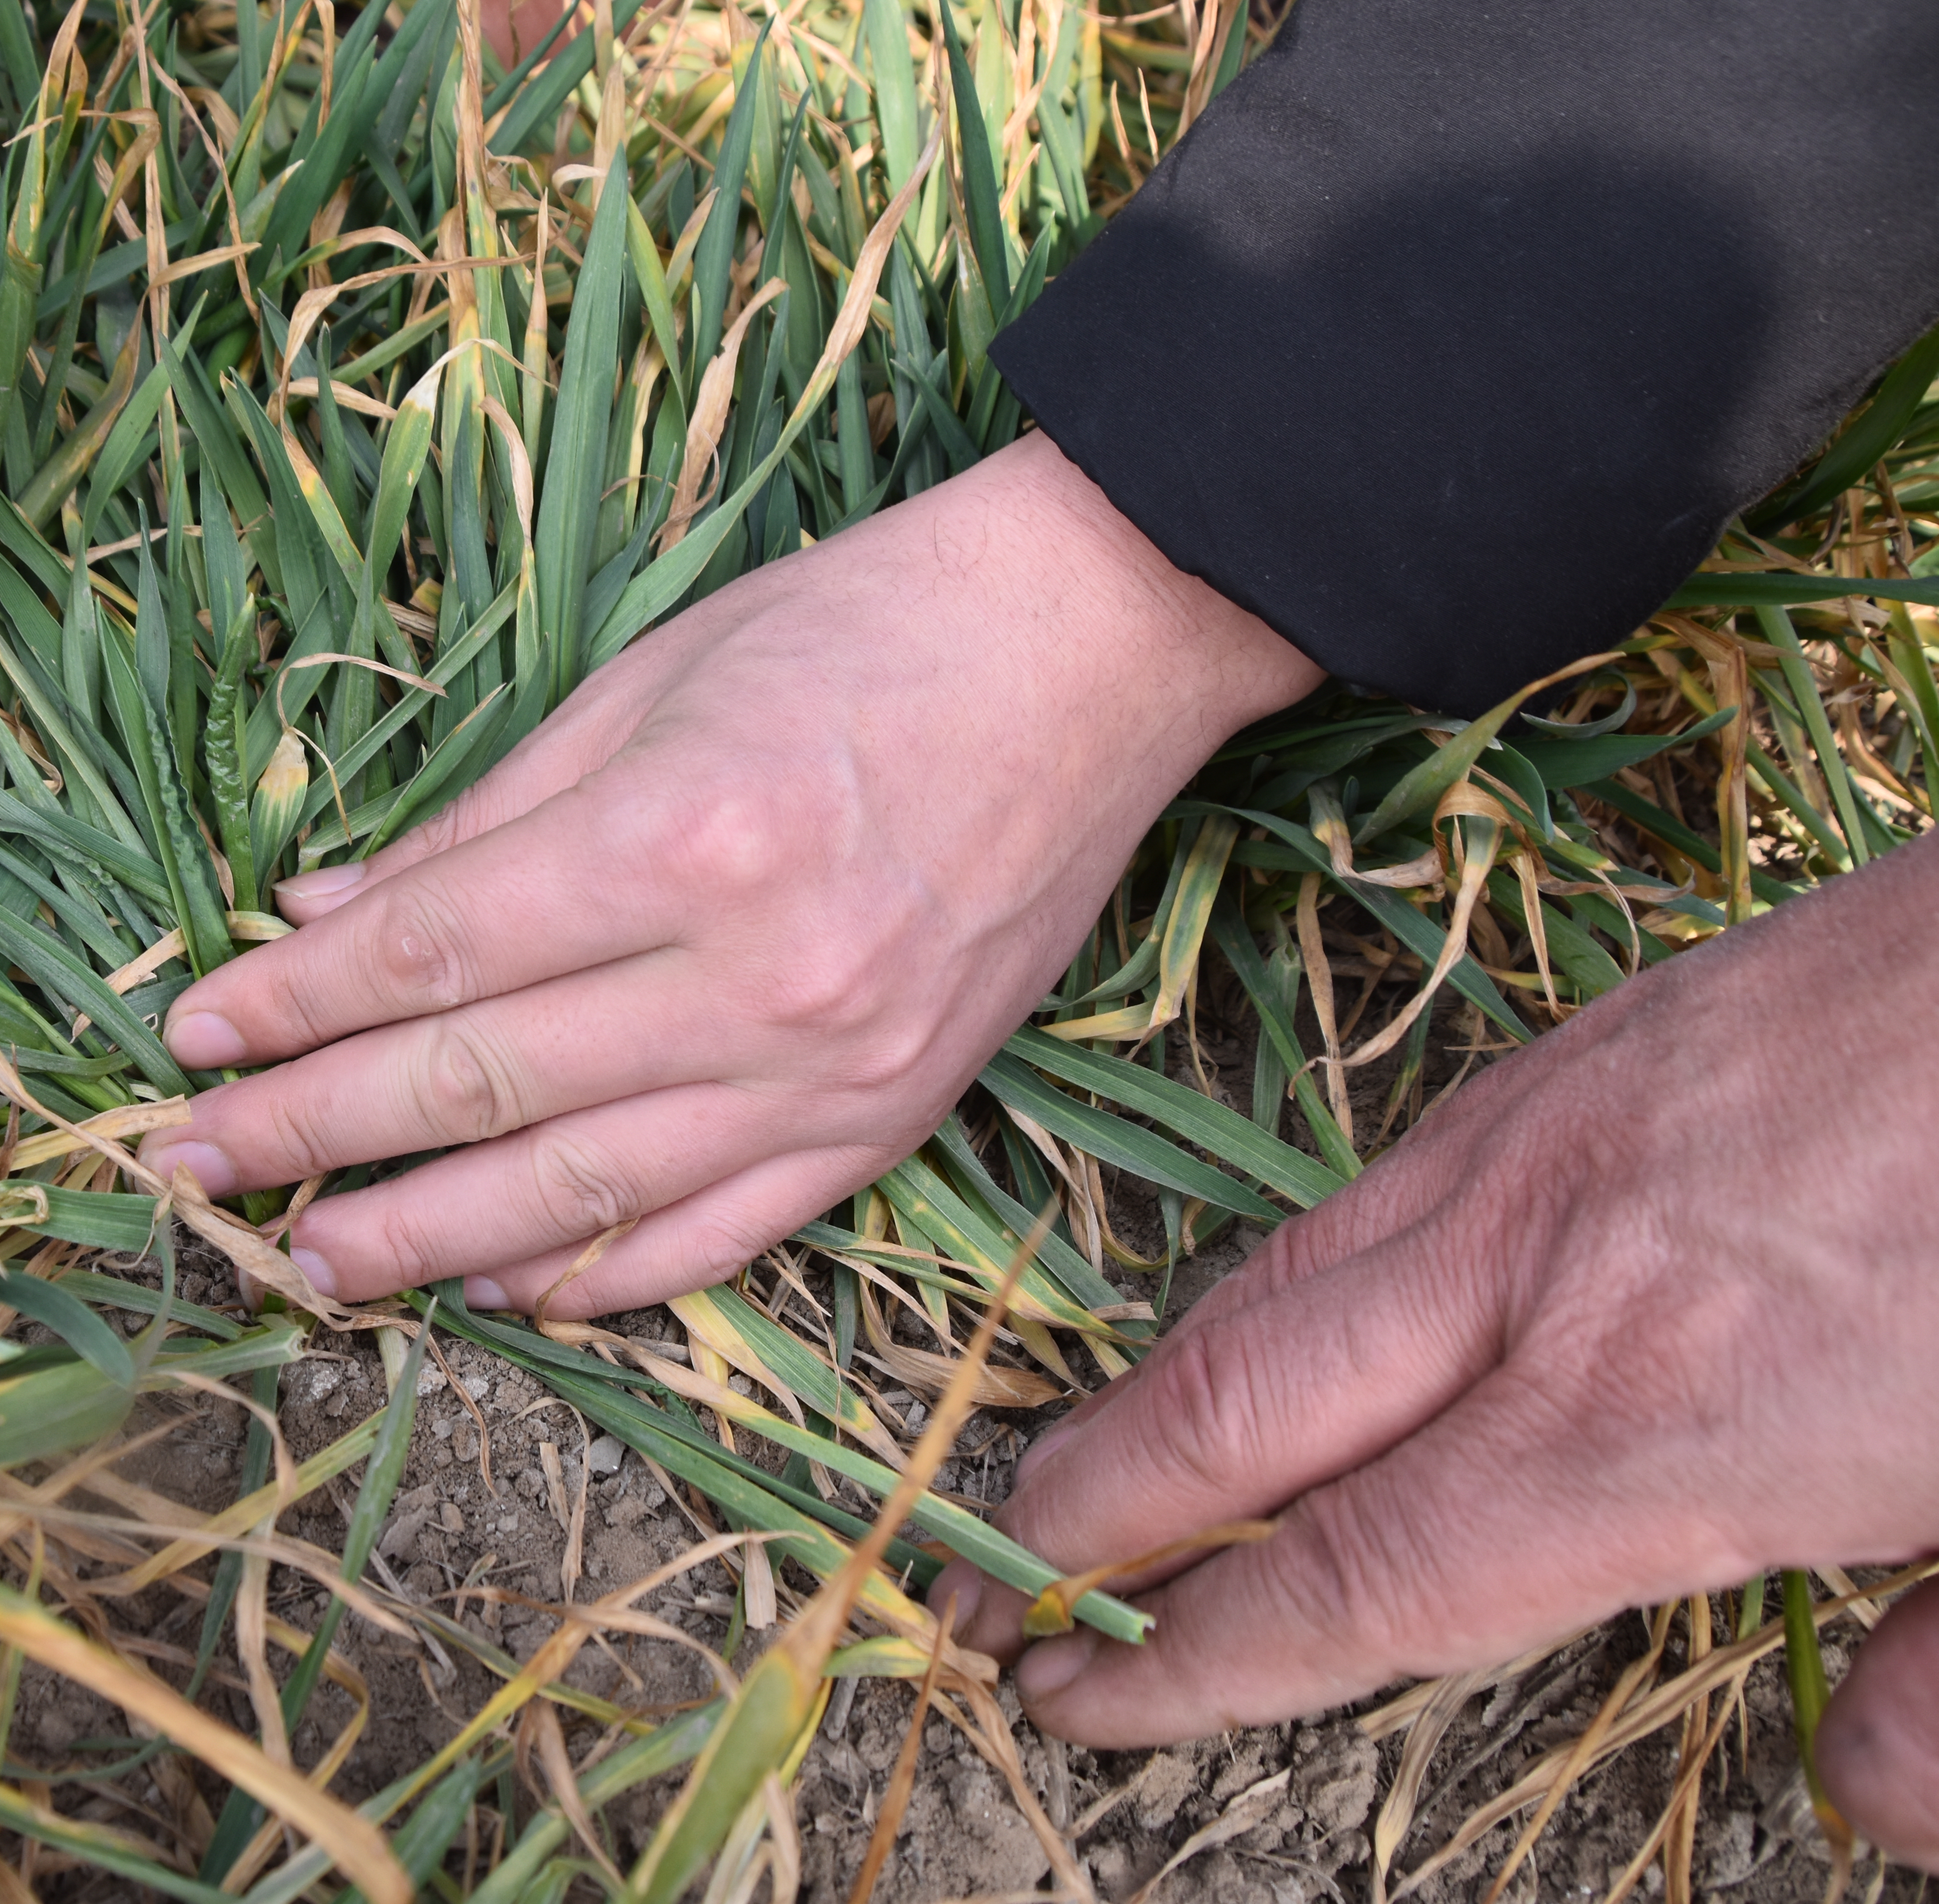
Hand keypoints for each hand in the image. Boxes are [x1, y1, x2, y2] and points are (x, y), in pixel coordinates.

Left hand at [136, 434, 1322, 1316]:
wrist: (1093, 650)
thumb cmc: (857, 630)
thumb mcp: (644, 683)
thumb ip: (480, 823)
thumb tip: (317, 921)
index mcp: (682, 838)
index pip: (429, 956)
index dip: (291, 1007)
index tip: (188, 1037)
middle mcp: (757, 977)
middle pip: (478, 1086)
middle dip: (310, 1133)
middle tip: (189, 1170)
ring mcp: (834, 1069)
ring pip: (581, 1191)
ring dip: (424, 1239)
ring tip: (306, 1263)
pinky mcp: (894, 1119)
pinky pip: (720, 1235)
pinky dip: (600, 1274)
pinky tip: (500, 1288)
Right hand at [935, 834, 1938, 1867]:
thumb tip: (1871, 1798)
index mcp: (1657, 1422)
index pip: (1350, 1577)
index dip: (1191, 1656)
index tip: (1079, 1696)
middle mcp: (1550, 1276)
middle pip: (1248, 1409)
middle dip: (1103, 1506)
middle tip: (998, 1577)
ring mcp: (1546, 1141)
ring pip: (1288, 1278)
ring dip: (1170, 1381)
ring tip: (1092, 1454)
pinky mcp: (1578, 1052)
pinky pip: (1369, 1187)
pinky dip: (1283, 1273)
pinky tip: (1288, 1302)